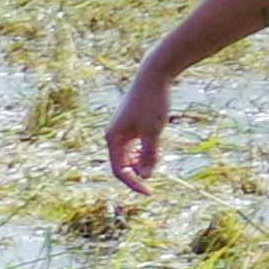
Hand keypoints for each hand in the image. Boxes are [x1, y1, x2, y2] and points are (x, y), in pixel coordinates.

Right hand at [102, 69, 172, 192]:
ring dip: (140, 163)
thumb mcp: (153, 132)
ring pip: (127, 155)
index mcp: (113, 139)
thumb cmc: (151, 103)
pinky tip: (153, 149)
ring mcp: (120, 129)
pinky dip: (142, 151)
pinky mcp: (128, 124)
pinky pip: (132, 145)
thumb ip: (148, 155)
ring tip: (155, 160)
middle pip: (121, 164)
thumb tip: (145, 176)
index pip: (119, 170)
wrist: (152, 76)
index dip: (133, 183)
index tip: (149, 192)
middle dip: (136, 173)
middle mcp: (113, 135)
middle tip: (154, 178)